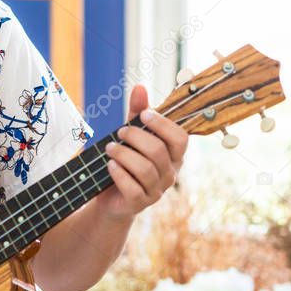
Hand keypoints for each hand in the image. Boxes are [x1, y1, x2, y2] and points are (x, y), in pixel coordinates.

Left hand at [94, 84, 188, 221]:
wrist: (112, 196)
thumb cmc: (127, 160)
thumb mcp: (132, 135)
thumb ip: (137, 113)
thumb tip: (140, 87)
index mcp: (173, 154)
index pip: (180, 138)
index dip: (163, 124)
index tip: (144, 115)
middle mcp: (170, 173)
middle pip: (158, 151)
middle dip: (136, 137)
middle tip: (120, 132)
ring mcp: (157, 190)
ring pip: (145, 169)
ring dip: (123, 154)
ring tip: (110, 148)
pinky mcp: (141, 203)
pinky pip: (133, 188)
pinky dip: (120, 174)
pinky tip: (110, 165)